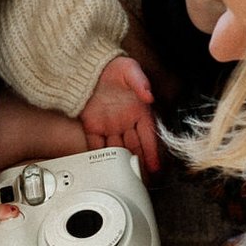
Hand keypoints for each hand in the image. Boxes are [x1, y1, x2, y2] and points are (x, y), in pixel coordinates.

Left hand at [78, 55, 160, 171]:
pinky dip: (98, 155)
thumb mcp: (130, 70)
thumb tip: (148, 95)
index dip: (152, 151)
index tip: (155, 166)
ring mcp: (109, 125)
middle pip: (133, 147)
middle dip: (137, 163)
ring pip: (116, 149)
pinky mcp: (92, 126)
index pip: (148, 136)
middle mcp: (125, 122)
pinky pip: (96, 144)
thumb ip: (140, 82)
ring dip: (120, 163)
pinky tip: (102, 166)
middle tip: (141, 180)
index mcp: (138, 111)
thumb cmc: (114, 67)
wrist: (90, 66)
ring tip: (123, 178)